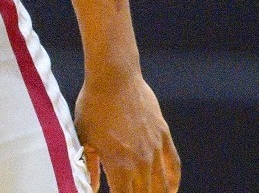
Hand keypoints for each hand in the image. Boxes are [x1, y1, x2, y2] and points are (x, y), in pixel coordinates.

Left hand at [75, 69, 179, 191]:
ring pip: (161, 185)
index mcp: (119, 165)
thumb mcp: (84, 138)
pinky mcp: (164, 136)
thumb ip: (89, 166)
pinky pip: (174, 165)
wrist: (114, 78)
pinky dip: (173, 181)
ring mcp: (155, 149)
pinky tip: (171, 190)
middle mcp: (141, 162)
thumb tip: (91, 187)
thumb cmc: (92, 107)